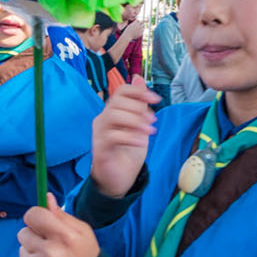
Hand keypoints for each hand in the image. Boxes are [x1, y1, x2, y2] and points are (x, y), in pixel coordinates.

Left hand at [16, 195, 101, 256]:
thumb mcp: (83, 234)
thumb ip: (62, 216)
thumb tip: (46, 197)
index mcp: (65, 237)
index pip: (33, 214)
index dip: (37, 218)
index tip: (43, 224)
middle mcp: (48, 253)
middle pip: (23, 232)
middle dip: (35, 237)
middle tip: (52, 249)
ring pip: (21, 249)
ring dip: (32, 254)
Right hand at [92, 81, 158, 197]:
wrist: (119, 178)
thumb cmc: (128, 151)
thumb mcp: (139, 124)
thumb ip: (139, 104)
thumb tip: (139, 77)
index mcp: (112, 111)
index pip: (121, 91)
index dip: (139, 91)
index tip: (156, 99)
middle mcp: (103, 120)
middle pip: (117, 102)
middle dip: (138, 108)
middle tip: (152, 121)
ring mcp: (99, 134)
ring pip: (112, 115)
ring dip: (135, 121)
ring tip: (149, 131)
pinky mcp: (100, 149)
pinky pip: (112, 136)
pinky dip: (130, 137)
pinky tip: (142, 142)